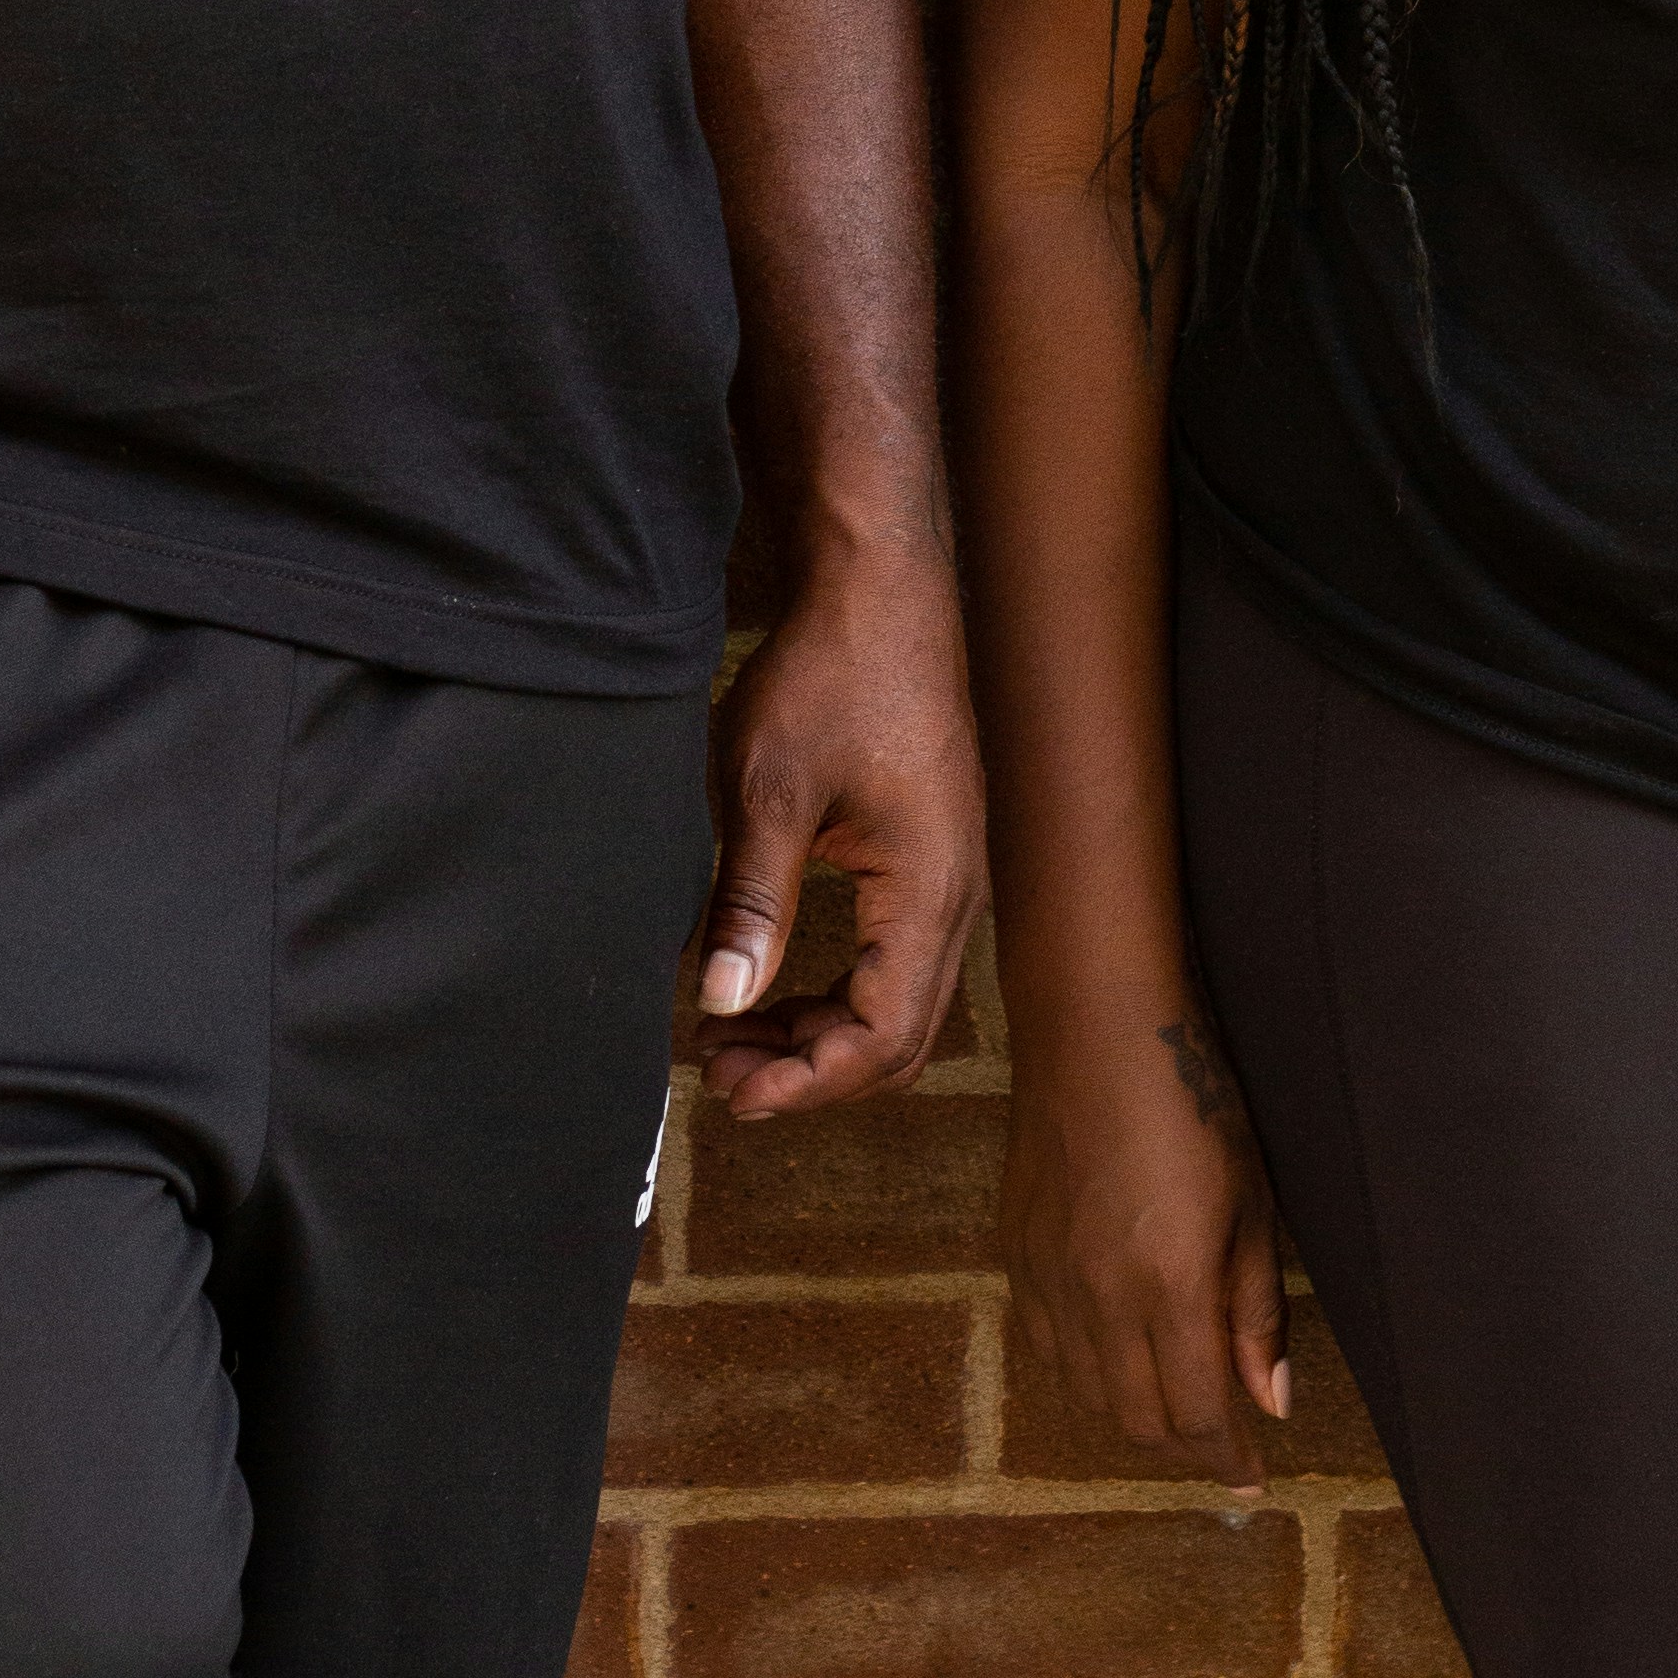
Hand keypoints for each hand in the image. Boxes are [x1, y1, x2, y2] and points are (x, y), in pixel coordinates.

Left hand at [696, 541, 981, 1120]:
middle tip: (720, 1072)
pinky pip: (891, 956)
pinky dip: (832, 987)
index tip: (734, 1091)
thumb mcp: (767, 790)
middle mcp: (957, 893)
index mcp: (931, 888)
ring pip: (896, 999)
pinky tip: (767, 978)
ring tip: (730, 1033)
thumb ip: (749, 904)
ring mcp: (949, 874)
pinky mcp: (928, 853)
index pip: (884, 1035)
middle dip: (811, 1068)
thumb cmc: (832, 673)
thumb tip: (721, 1005)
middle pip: (900, 1035)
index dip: (808, 1080)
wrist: (879, 586)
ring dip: (818, 1030)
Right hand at [1004, 1001, 1290, 1492]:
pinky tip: (1110, 1364)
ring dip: (1133, 1420)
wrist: (1095, 1031)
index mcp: (1170, 1287)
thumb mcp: (1252, 1204)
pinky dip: (1082, 1377)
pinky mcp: (1016, 1254)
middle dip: (1184, 1449)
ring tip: (1172, 1415)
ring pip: (1086, 1393)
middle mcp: (1101, 1298)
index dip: (1229, 1457)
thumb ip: (1256, 1311)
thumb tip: (1272, 1400)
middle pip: (1138, 1420)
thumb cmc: (1192, 1105)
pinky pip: (1044, 1348)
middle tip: (1218, 1447)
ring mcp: (1049, 1278)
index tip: (1252, 1478)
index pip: (1199, 1413)